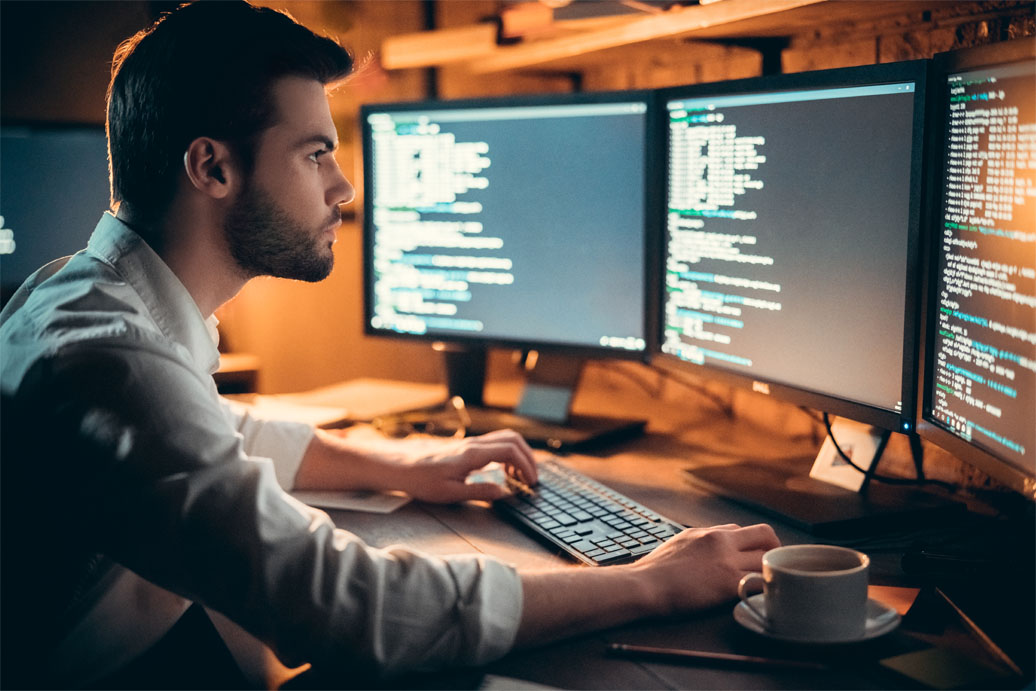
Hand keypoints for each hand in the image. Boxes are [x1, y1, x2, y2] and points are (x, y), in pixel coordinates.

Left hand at [396, 429, 537, 503]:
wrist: (401, 465)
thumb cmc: (421, 479)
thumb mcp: (451, 493)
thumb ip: (480, 492)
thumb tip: (504, 493)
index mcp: (472, 454)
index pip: (511, 450)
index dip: (527, 465)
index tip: (531, 482)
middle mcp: (474, 444)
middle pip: (513, 439)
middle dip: (528, 457)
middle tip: (532, 478)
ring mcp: (471, 443)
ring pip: (505, 438)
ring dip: (519, 454)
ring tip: (519, 476)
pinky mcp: (467, 446)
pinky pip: (495, 443)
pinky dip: (508, 453)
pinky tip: (503, 470)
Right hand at [631, 523, 779, 613]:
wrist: (645, 584)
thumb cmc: (655, 569)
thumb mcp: (679, 543)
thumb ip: (700, 543)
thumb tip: (709, 551)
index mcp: (708, 532)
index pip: (743, 529)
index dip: (753, 543)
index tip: (754, 556)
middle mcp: (721, 540)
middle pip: (764, 535)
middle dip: (773, 549)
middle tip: (773, 566)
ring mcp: (726, 561)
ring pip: (766, 560)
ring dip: (770, 572)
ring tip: (768, 584)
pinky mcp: (728, 583)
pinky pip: (759, 583)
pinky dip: (764, 590)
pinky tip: (761, 598)